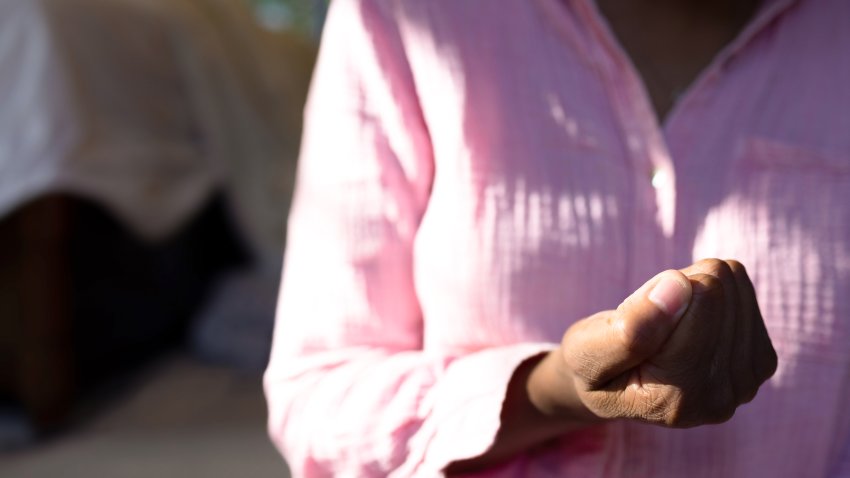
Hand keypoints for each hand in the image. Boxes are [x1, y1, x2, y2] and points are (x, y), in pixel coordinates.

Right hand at [548, 259, 777, 427]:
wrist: (614, 385)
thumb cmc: (593, 365)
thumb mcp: (587, 351)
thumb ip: (629, 329)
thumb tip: (681, 287)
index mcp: (674, 400)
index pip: (701, 304)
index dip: (664, 287)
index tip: (639, 308)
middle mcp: (719, 397)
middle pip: (721, 292)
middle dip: (681, 285)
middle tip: (651, 313)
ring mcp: (744, 382)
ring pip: (735, 286)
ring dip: (696, 287)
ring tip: (668, 315)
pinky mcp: (759, 363)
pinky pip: (744, 291)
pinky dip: (714, 291)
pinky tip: (690, 317)